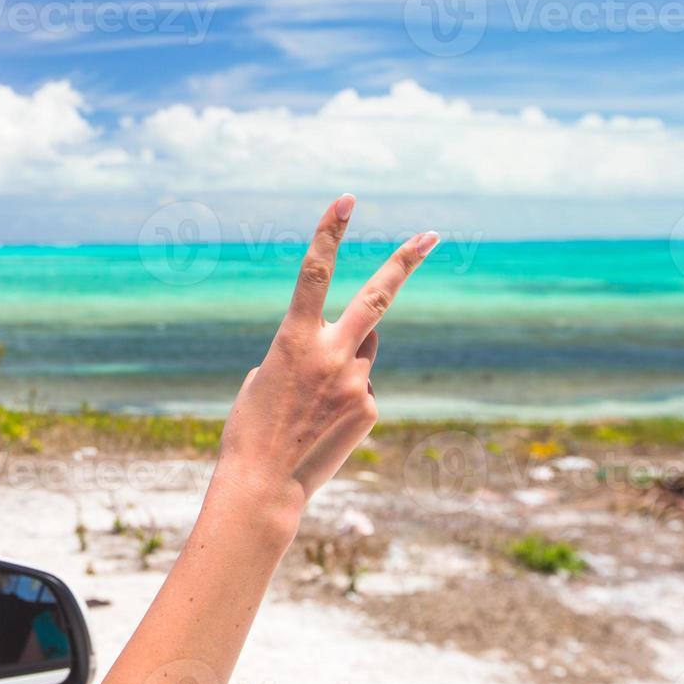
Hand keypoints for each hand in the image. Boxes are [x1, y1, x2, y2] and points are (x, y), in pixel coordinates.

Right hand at [216, 195, 437, 521]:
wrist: (264, 483)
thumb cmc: (252, 426)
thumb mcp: (267, 374)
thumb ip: (307, 350)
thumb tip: (348, 351)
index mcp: (293, 339)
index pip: (314, 273)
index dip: (330, 232)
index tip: (346, 200)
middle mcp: (331, 354)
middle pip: (378, 297)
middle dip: (404, 262)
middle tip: (431, 235)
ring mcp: (356, 382)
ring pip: (364, 351)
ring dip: (347, 359)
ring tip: (316, 399)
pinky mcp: (371, 408)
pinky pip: (364, 387)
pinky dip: (346, 397)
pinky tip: (324, 424)